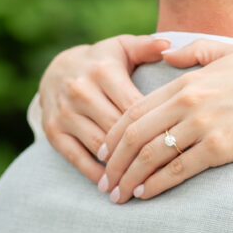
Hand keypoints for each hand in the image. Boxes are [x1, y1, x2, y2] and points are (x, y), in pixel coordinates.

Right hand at [38, 34, 169, 182]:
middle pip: (118, 129)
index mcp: (103, 71)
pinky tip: (114, 186)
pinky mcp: (53, 131)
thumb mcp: (122, 48)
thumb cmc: (102, 62)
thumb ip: (146, 47)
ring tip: (146, 181)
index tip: (179, 142)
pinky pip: (76, 158)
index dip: (157, 126)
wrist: (56, 69)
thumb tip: (169, 46)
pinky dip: (96, 175)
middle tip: (168, 167)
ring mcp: (65, 113)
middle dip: (143, 150)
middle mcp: (81, 91)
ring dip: (122, 167)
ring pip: (100, 146)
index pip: (135, 105)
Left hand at [98, 41, 232, 202]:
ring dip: (129, 178)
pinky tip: (145, 194)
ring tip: (118, 194)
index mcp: (187, 80)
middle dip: (114, 162)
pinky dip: (156, 184)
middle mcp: (189, 102)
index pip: (135, 110)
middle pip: (135, 135)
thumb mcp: (230, 52)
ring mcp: (204, 125)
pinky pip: (178, 170)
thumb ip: (194, 50)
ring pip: (151, 155)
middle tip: (104, 182)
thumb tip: (166, 52)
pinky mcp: (221, 148)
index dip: (113, 134)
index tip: (103, 152)